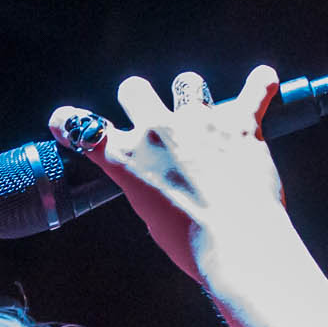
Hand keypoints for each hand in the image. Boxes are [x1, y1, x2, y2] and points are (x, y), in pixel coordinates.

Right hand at [47, 66, 285, 280]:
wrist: (238, 244)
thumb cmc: (193, 244)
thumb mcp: (151, 218)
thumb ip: (148, 186)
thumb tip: (161, 177)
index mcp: (126, 158)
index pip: (81, 128)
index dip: (69, 122)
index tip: (65, 121)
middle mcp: (157, 130)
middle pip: (134, 88)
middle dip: (141, 99)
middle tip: (155, 120)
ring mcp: (199, 120)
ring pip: (188, 82)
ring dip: (192, 96)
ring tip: (205, 117)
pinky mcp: (240, 121)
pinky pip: (254, 89)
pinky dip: (259, 86)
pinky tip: (262, 82)